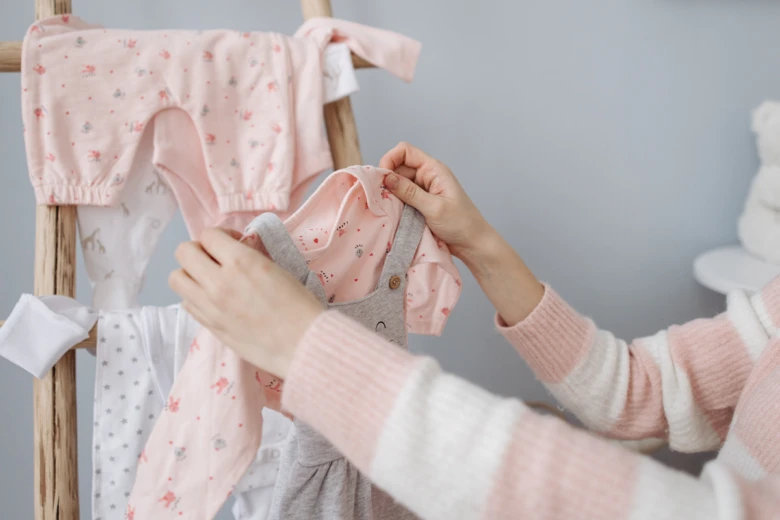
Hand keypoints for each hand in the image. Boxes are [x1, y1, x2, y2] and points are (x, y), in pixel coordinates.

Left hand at [168, 228, 323, 378]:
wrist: (302, 343)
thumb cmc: (299, 305)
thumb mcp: (276, 268)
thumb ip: (249, 257)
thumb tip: (235, 250)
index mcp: (241, 262)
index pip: (209, 235)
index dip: (221, 235)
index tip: (233, 243)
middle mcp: (218, 281)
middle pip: (184, 252)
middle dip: (199, 250)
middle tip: (216, 259)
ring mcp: (210, 306)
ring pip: (176, 278)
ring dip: (190, 273)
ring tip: (210, 280)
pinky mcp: (209, 326)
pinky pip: (186, 303)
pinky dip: (195, 297)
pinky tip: (214, 300)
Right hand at [379, 142, 494, 262]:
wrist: (472, 244)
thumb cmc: (460, 224)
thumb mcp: (434, 207)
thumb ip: (409, 192)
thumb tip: (386, 177)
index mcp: (434, 169)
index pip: (405, 151)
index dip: (390, 159)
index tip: (382, 179)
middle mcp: (427, 176)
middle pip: (398, 167)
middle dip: (387, 179)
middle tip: (381, 197)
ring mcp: (423, 190)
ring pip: (398, 184)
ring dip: (391, 194)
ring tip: (387, 207)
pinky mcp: (420, 204)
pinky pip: (402, 198)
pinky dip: (396, 204)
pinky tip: (393, 213)